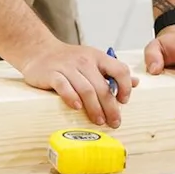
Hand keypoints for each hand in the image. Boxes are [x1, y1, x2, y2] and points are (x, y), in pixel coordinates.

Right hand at [19, 43, 138, 128]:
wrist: (39, 51)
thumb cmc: (69, 59)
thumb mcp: (93, 60)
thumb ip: (113, 71)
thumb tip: (135, 83)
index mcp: (98, 57)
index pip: (119, 69)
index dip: (125, 87)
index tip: (124, 101)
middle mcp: (84, 60)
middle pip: (102, 86)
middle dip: (110, 107)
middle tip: (114, 122)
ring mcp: (67, 67)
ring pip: (85, 89)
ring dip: (94, 107)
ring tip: (99, 121)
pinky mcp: (52, 74)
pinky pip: (63, 86)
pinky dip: (71, 97)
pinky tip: (77, 107)